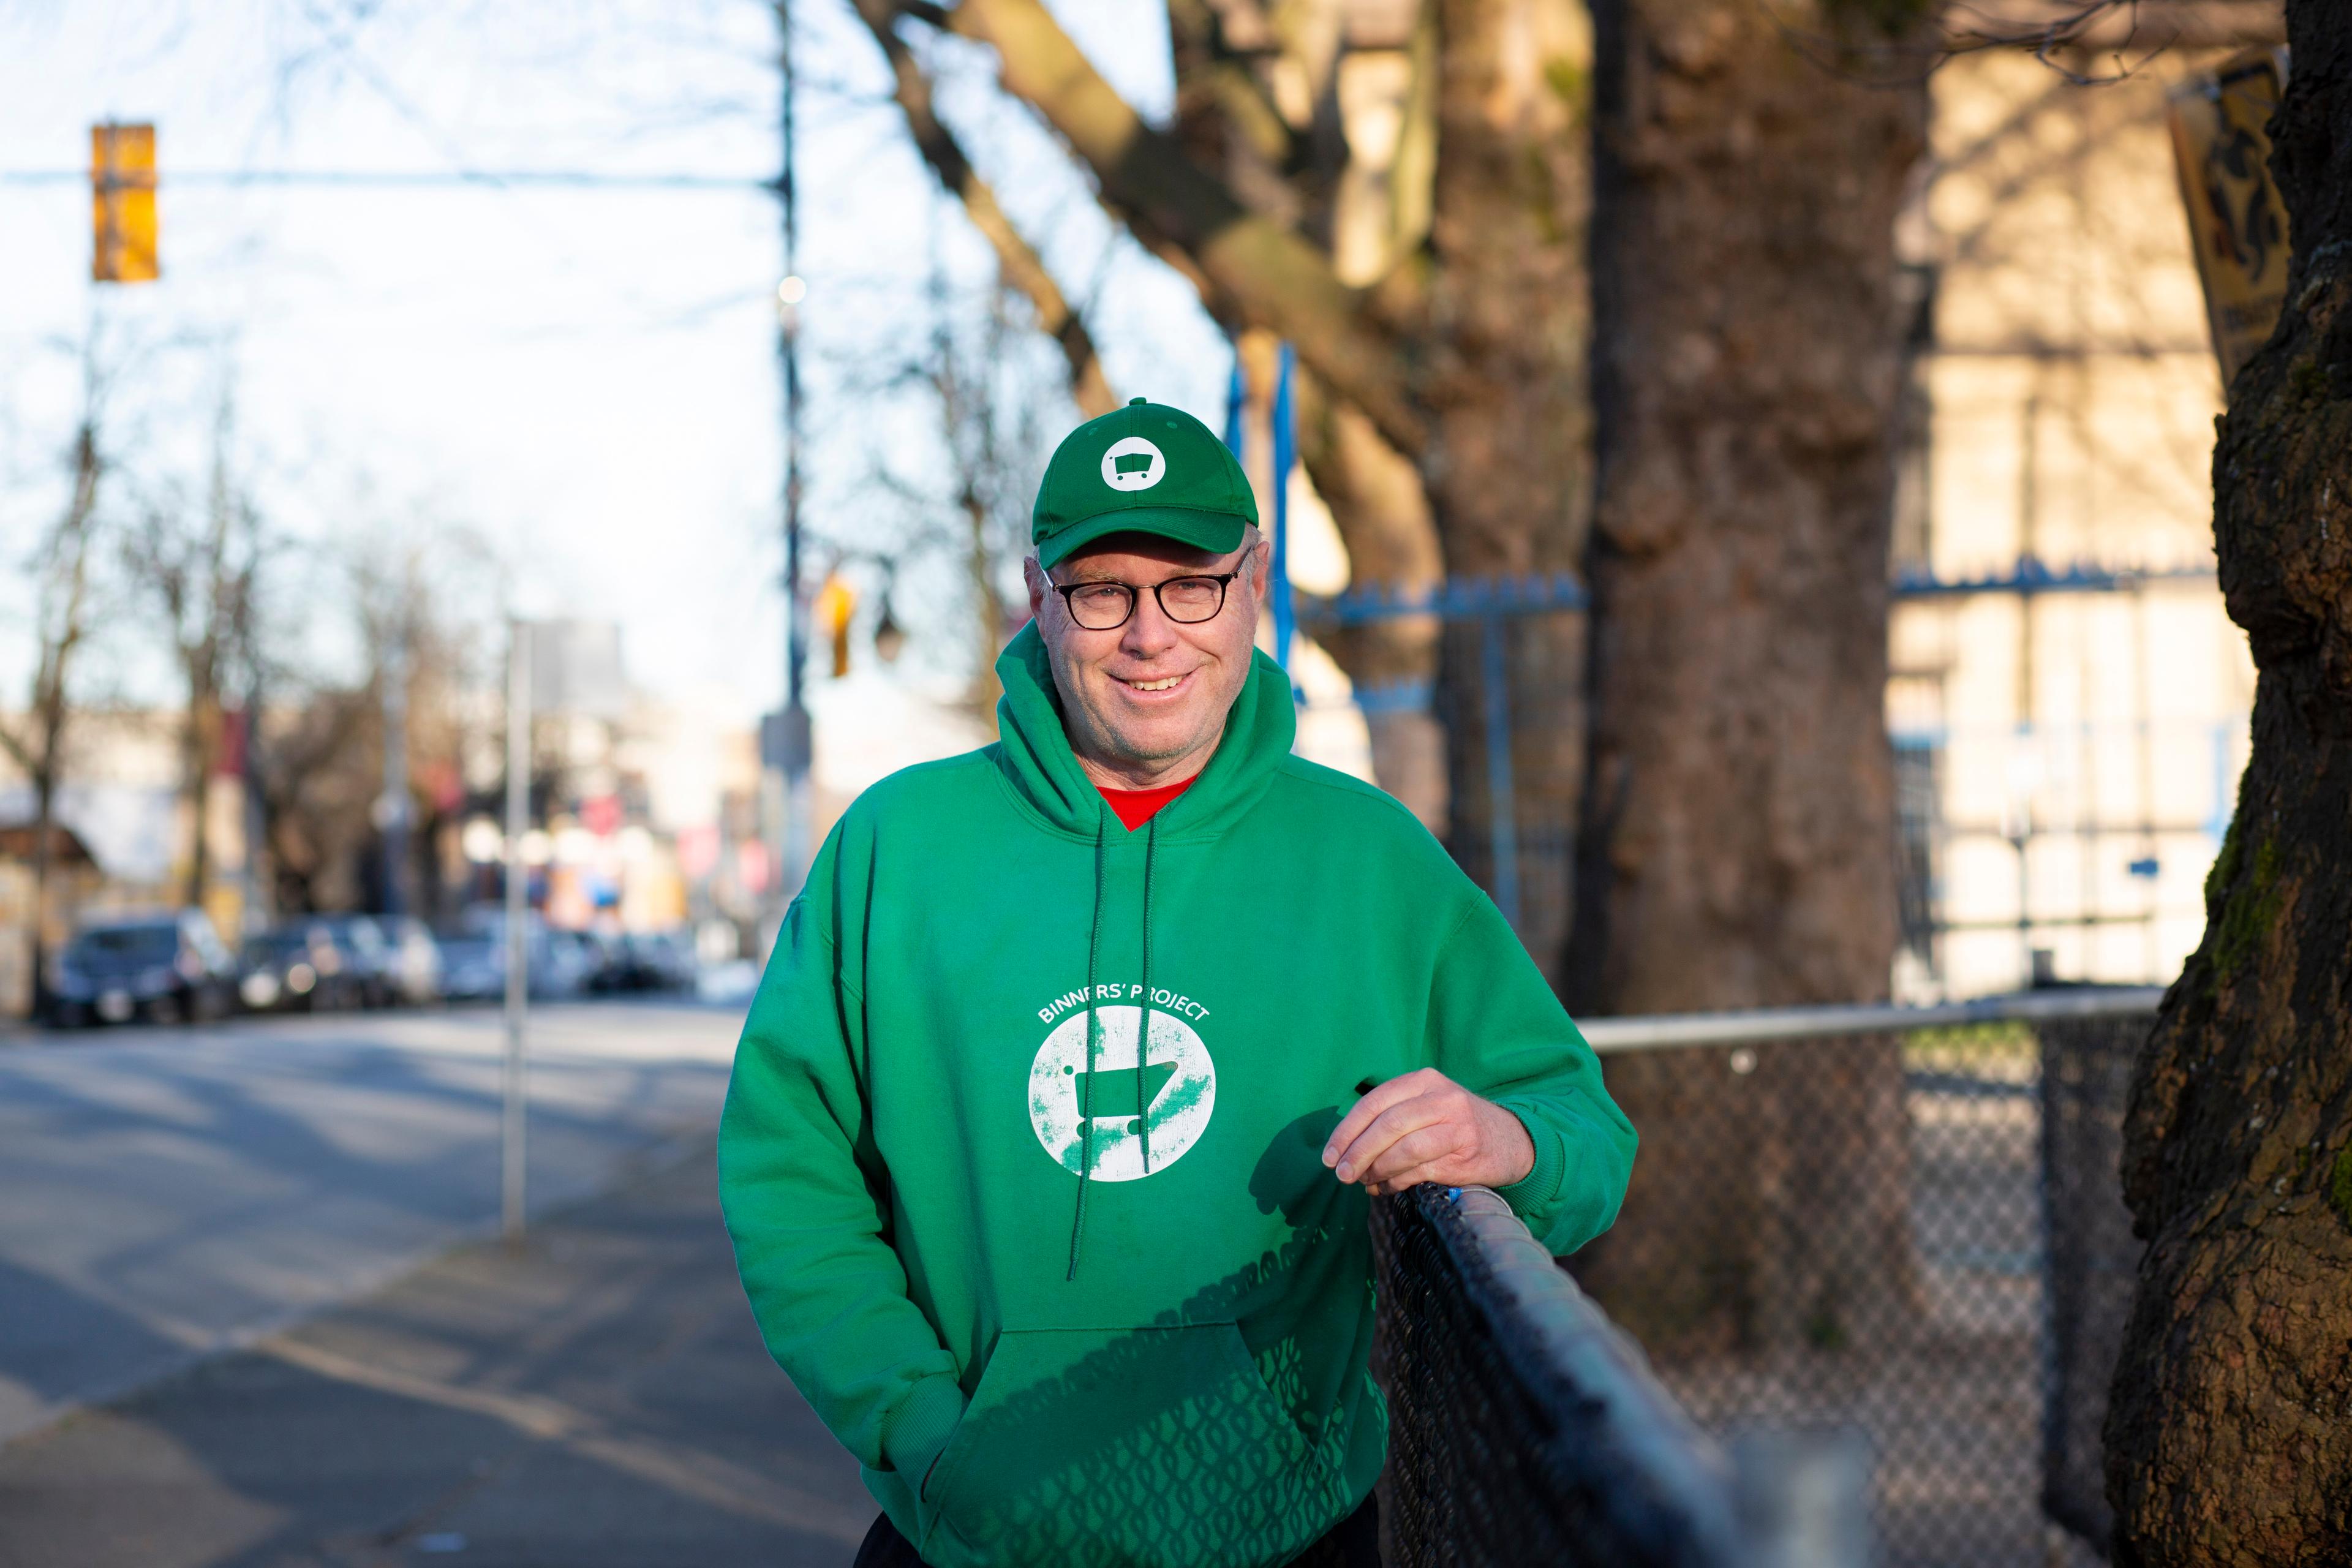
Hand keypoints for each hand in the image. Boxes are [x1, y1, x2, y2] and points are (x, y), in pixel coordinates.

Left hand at [1321, 1068, 1535, 1195]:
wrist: (1512, 1140)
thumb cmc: (1456, 1125)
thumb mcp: (1427, 1106)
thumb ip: (1391, 1118)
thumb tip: (1345, 1150)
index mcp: (1423, 1081)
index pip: (1374, 1103)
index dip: (1346, 1131)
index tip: (1329, 1156)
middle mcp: (1441, 1098)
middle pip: (1387, 1125)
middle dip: (1357, 1153)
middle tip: (1342, 1175)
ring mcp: (1456, 1126)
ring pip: (1404, 1149)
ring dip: (1377, 1170)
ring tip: (1365, 1182)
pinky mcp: (1466, 1154)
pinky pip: (1420, 1171)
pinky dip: (1395, 1183)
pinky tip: (1385, 1188)